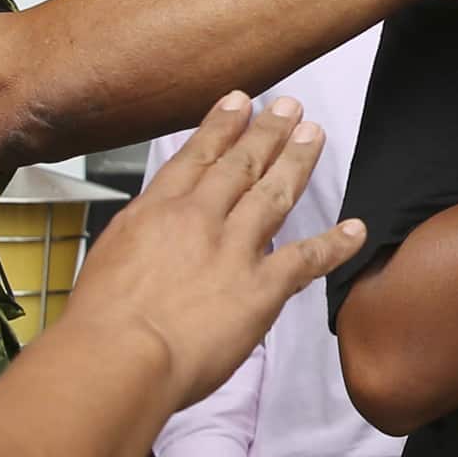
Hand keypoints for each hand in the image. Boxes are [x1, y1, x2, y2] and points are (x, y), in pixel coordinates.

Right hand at [68, 93, 365, 403]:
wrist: (121, 354)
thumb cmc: (102, 321)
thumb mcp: (107, 257)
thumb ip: (138, 236)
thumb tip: (152, 233)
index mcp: (157, 210)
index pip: (196, 157)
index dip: (222, 126)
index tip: (240, 102)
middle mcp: (200, 219)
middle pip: (241, 165)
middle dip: (268, 131)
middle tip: (291, 107)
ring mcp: (234, 249)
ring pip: (274, 193)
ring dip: (297, 162)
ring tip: (314, 135)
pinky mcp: (260, 287)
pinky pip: (306, 260)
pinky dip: (335, 245)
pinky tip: (355, 231)